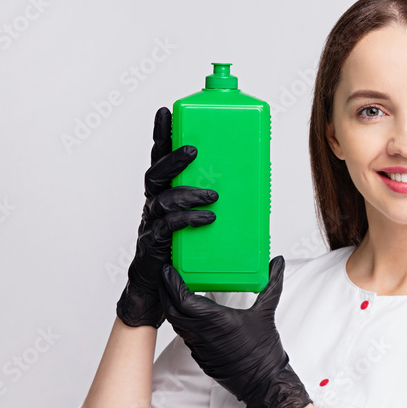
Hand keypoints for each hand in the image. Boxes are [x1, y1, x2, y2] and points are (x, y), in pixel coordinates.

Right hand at [116, 107, 218, 327]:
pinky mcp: (154, 247)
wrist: (166, 296)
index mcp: (165, 197)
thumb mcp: (206, 227)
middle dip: (172, 157)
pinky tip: (207, 218)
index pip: (161, 161)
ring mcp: (151, 226)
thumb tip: (255, 193)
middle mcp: (154, 207)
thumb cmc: (186, 259)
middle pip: (156, 173)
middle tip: (194, 149)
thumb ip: (221, 208)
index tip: (166, 111)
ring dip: (187, 193)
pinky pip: (168, 228)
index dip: (161, 136)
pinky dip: (188, 220)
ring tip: (213, 194)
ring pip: (161, 200)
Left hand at [158, 256, 312, 407]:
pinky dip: (181, 320)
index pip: (182, 299)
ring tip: (174, 289)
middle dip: (165, 291)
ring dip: (171, 306)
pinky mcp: (200, 355)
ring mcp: (199, 346)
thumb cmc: (264, 351)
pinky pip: (184, 334)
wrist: (263, 382)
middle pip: (171, 310)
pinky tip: (188, 311)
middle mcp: (202, 333)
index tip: (169, 270)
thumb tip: (278, 263)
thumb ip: (272, 283)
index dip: (172, 283)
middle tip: (166, 275)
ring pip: (176, 323)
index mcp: (216, 320)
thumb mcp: (267, 312)